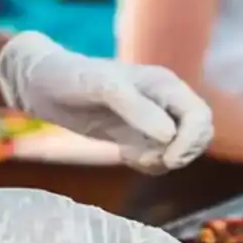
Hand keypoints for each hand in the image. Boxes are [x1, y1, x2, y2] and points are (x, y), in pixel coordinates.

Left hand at [0, 32, 212, 174]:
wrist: (42, 85)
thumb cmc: (70, 77)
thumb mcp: (101, 88)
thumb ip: (136, 108)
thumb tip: (170, 135)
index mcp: (165, 85)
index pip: (200, 118)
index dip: (190, 142)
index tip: (166, 157)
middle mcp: (166, 102)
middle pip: (199, 136)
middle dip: (181, 154)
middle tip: (147, 159)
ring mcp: (156, 121)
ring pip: (182, 150)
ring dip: (163, 161)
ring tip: (131, 155)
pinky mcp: (141, 137)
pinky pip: (162, 158)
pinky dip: (150, 165)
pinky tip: (125, 155)